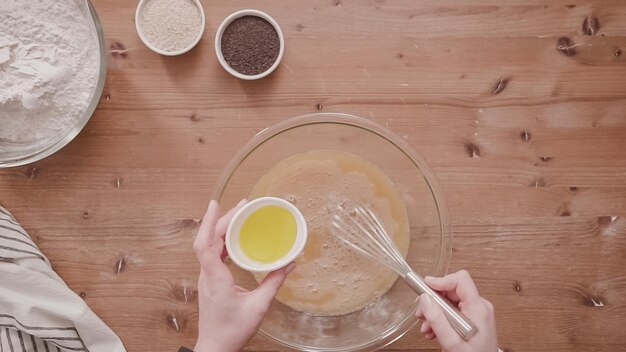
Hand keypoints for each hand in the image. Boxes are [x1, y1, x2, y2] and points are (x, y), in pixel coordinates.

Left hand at [193, 200, 295, 351]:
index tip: (216, 204)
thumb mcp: (258, 306)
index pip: (205, 245)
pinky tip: (235, 237)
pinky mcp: (210, 281)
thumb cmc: (232, 331)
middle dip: (223, 219)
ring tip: (239, 215)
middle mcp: (207, 275)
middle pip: (208, 239)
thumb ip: (273, 283)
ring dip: (221, 228)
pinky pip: (212, 254)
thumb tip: (289, 263)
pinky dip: (223, 241)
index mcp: (215, 279)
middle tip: (242, 205)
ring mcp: (206, 278)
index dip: (210, 222)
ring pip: (209, 245)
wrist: (216, 348)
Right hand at [416, 270, 497, 351]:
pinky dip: (441, 318)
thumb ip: (437, 320)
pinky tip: (434, 330)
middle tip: (421, 313)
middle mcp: (479, 307)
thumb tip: (425, 299)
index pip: (460, 280)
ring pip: (449, 301)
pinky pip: (453, 310)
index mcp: (478, 309)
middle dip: (433, 301)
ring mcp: (476, 312)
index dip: (441, 280)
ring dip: (434, 312)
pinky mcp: (472, 318)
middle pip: (451, 290)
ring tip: (427, 327)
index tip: (426, 286)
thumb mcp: (451, 342)